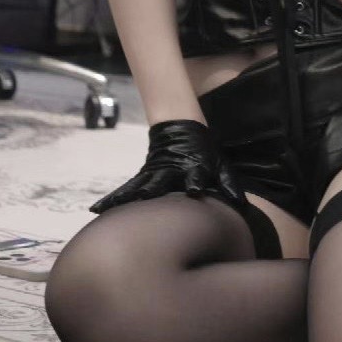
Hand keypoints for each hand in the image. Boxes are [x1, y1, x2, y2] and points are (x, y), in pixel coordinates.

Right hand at [89, 119, 247, 218]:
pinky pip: (127, 189)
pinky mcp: (143, 176)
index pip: (195, 176)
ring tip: (108, 211)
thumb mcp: (221, 165)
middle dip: (154, 191)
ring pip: (138, 187)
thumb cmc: (206, 153)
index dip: (196, 183)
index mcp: (192, 168)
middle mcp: (170, 171)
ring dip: (125, 199)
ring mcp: (154, 173)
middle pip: (161, 182)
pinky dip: (113, 199)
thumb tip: (242, 205)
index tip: (195, 192)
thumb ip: (229, 184)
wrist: (183, 130)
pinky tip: (98, 210)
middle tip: (146, 201)